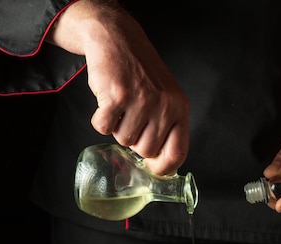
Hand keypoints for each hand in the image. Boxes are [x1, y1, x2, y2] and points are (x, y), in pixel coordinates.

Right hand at [48, 0, 188, 174]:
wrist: (117, 39)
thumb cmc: (140, 72)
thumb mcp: (166, 97)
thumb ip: (166, 127)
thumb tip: (158, 165)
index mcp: (180, 108)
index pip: (178, 152)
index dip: (164, 167)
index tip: (152, 167)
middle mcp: (165, 105)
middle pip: (146, 150)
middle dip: (134, 139)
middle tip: (131, 116)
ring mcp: (141, 101)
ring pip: (123, 141)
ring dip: (117, 126)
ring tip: (121, 104)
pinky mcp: (117, 96)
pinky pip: (103, 128)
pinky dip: (100, 119)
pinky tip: (107, 101)